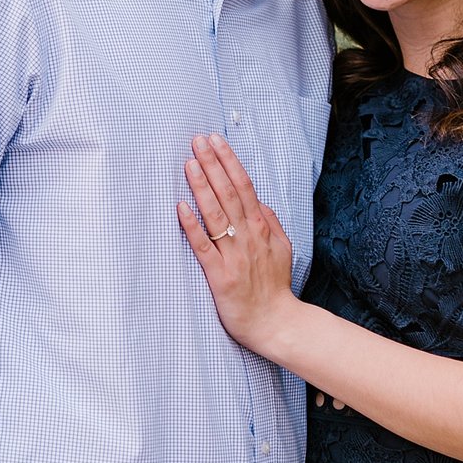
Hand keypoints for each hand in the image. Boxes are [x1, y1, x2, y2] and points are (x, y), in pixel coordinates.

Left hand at [178, 131, 297, 348]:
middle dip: (213, 164)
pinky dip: (192, 226)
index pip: (244, 185)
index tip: (215, 141)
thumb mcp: (282, 248)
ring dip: (202, 187)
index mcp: (261, 227)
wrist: (275, 322)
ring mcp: (234, 254)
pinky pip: (203, 246)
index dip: (228, 161)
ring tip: (189, 163)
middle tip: (197, 141)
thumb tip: (260, 202)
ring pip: (216, 214)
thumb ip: (271, 223)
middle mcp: (248, 236)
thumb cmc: (274, 285)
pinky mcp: (219, 274)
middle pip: (229, 193)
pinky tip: (181, 207)